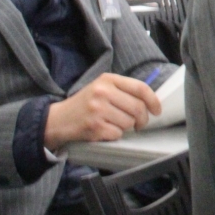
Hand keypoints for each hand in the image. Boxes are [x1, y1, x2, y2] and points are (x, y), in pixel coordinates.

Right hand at [43, 72, 161, 149]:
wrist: (57, 120)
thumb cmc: (85, 105)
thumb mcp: (102, 88)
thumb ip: (123, 90)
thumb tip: (151, 101)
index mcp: (108, 80)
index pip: (140, 88)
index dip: (153, 101)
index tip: (157, 110)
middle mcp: (103, 92)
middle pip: (138, 107)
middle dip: (142, 119)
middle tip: (139, 124)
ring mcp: (98, 109)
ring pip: (129, 122)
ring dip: (126, 127)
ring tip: (114, 124)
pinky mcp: (94, 126)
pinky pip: (117, 134)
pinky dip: (114, 135)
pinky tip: (104, 130)